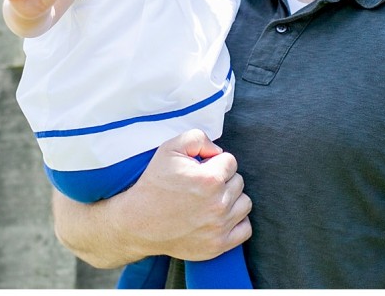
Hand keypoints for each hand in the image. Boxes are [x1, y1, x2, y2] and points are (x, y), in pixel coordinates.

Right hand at [113, 130, 252, 261]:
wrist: (139, 223)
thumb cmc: (154, 184)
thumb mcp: (170, 149)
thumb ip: (197, 138)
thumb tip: (217, 151)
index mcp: (210, 179)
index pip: (231, 162)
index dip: (214, 162)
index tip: (200, 170)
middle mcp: (219, 204)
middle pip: (239, 182)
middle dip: (223, 180)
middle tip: (202, 186)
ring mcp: (220, 227)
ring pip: (244, 204)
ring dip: (232, 199)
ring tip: (211, 200)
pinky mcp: (218, 245)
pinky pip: (245, 229)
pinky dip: (236, 222)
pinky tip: (219, 217)